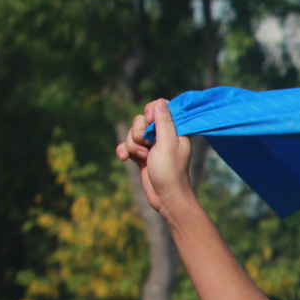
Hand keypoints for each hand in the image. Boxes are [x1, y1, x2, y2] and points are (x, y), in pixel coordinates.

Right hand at [115, 98, 196, 220]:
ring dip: (132, 146)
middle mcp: (163, 136)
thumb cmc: (170, 173)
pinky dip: (124, 151)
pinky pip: (126, 145)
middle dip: (138, 133)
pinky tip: (123, 158)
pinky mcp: (142, 155)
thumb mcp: (167, 144)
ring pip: (132, 134)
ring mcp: (152, 146)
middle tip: (148, 147)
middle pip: (140, 120)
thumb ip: (164, 122)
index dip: (149, 115)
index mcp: (175, 130)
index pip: (158, 108)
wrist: (166, 198)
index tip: (150, 126)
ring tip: (143, 158)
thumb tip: (160, 101)